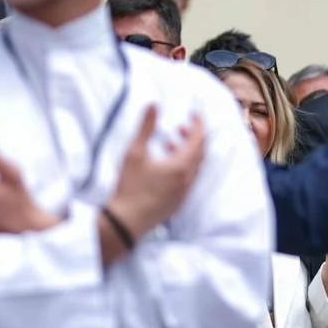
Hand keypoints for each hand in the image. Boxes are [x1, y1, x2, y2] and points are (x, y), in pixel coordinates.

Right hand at [107, 106, 204, 239]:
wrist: (126, 222)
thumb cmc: (130, 187)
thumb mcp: (134, 153)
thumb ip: (145, 127)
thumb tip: (154, 105)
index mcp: (180, 166)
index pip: (198, 140)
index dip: (199, 124)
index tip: (196, 113)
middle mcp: (187, 179)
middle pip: (201, 154)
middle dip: (195, 137)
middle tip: (183, 126)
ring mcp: (184, 192)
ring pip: (195, 167)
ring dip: (188, 152)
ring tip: (171, 143)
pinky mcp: (178, 202)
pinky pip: (189, 179)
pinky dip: (184, 167)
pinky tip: (168, 166)